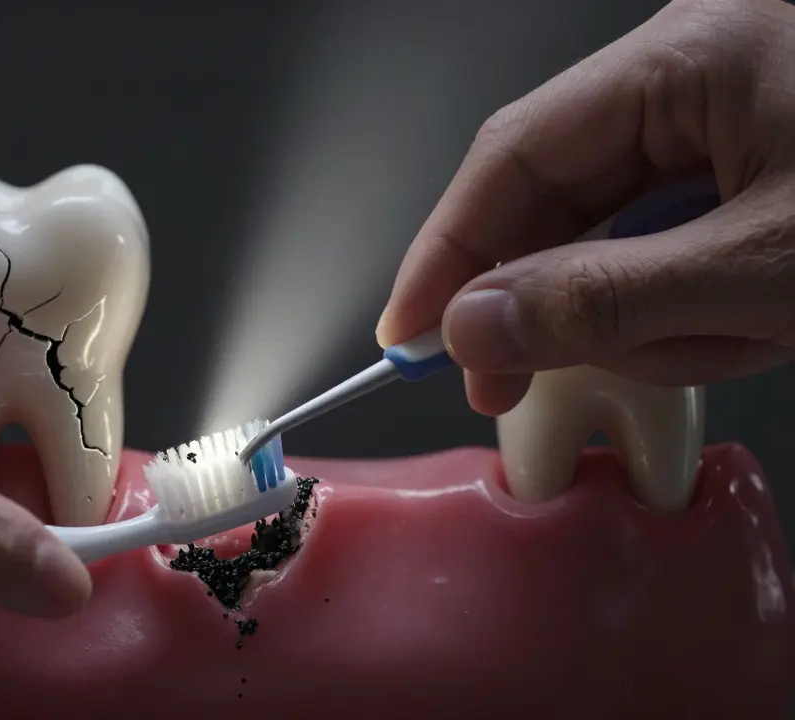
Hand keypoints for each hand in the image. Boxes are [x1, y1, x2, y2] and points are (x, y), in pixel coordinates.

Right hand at [376, 0, 794, 414]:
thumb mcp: (766, 269)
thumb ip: (610, 298)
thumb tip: (472, 325)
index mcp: (689, 57)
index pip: (515, 153)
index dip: (448, 251)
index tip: (409, 334)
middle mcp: (691, 73)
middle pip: (554, 194)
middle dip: (545, 298)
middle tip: (505, 383)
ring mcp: (722, 119)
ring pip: (610, 230)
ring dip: (636, 311)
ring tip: (713, 340)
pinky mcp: (747, 164)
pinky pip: (664, 239)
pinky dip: (679, 302)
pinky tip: (722, 325)